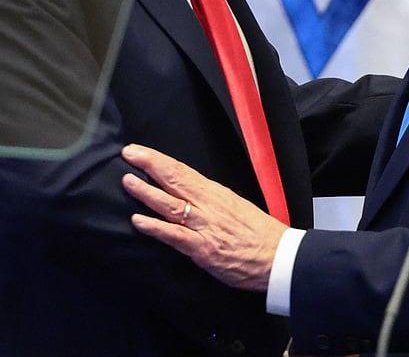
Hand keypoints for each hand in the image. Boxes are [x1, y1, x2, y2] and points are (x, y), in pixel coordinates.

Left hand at [121, 143, 288, 292]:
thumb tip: (191, 195)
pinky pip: (175, 236)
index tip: (139, 151)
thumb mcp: (236, 206)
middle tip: (129, 155)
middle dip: (149, 165)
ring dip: (147, 192)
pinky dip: (156, 227)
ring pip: (171, 205)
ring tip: (128, 181)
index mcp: (217, 193)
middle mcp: (209, 205)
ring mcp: (205, 226)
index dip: (159, 160)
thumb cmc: (261, 234)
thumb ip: (213, 201)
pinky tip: (139, 221)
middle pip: (175, 180)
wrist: (280, 257)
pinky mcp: (203, 249)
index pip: (183, 171)